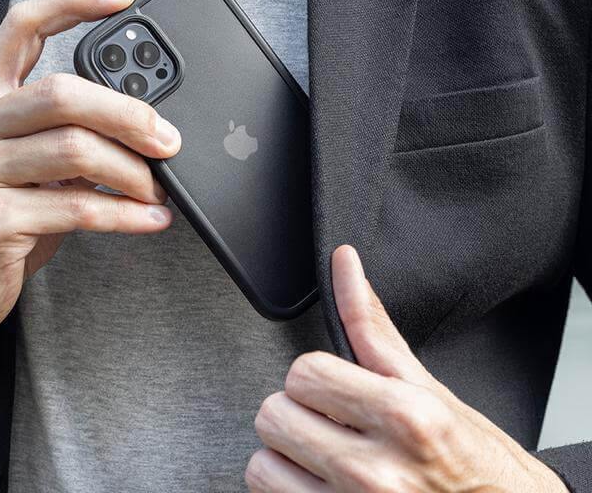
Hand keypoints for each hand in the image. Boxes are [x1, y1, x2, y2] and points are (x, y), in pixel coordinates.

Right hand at [0, 0, 180, 403]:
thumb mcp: (15, 165)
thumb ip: (59, 137)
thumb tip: (140, 128)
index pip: (21, 28)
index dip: (74, 4)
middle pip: (64, 92)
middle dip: (129, 113)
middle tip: (167, 139)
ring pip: (75, 149)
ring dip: (134, 171)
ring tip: (158, 188)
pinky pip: (76, 206)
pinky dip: (125, 214)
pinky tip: (150, 219)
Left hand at [246, 245, 566, 491]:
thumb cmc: (473, 461)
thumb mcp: (429, 386)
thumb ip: (371, 325)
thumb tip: (344, 264)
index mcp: (404, 417)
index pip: (303, 373)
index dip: (315, 376)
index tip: (334, 387)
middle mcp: (376, 473)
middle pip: (274, 415)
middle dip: (298, 411)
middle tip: (331, 422)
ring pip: (263, 465)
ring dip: (288, 458)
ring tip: (325, 458)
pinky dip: (290, 490)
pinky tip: (323, 485)